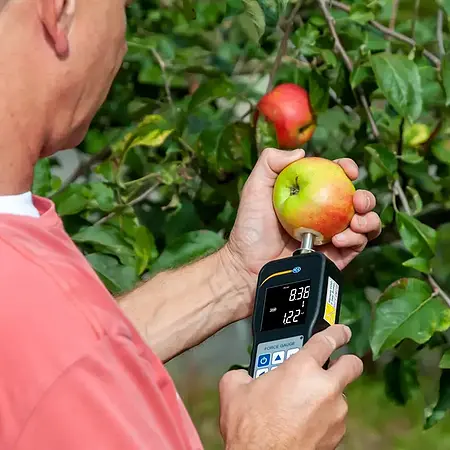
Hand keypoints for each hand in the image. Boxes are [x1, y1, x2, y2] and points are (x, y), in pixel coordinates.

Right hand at [219, 325, 362, 449]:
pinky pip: (335, 418)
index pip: (327, 340)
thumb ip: (243, 373)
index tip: (341, 331)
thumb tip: (244, 376)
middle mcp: (325, 388)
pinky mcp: (337, 435)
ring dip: (327, 394)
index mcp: (301, 369)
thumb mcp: (234, 390)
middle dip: (346, 360)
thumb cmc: (251, 429)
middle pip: (351, 364)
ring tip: (303, 402)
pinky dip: (324, 416)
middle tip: (334, 363)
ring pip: (341, 394)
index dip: (336, 332)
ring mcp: (334, 413)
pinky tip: (303, 421)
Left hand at [226, 148, 380, 278]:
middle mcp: (326, 214)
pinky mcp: (336, 257)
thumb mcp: (255, 188)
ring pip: (365, 224)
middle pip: (357, 201)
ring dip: (368, 220)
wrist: (249, 263)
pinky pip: (357, 246)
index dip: (347, 169)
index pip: (336, 177)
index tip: (349, 170)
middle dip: (365, 197)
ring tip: (354, 223)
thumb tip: (302, 151)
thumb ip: (270, 162)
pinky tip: (339, 239)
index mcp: (312, 195)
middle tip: (356, 201)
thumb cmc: (251, 226)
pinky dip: (355, 240)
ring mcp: (333, 235)